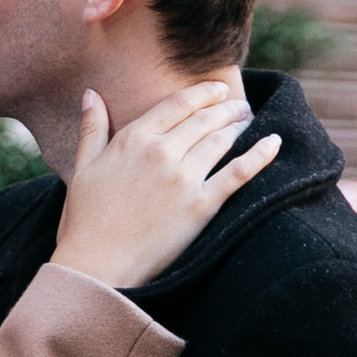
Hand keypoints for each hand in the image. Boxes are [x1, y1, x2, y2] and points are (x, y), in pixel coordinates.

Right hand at [49, 79, 280, 289]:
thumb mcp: (83, 168)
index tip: (217, 89)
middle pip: (204, 119)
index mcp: (133, 138)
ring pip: (221, 141)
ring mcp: (184, 178)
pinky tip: (274, 143)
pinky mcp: (201, 206)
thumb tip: (91, 93)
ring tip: (249, 119)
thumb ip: (92, 128)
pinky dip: (259, 156)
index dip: (202, 93)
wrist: (98, 267)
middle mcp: (162, 151)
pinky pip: (238, 174)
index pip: (177, 103)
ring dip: (239, 126)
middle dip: (226, 108)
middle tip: (240, 105)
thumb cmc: (86, 221)